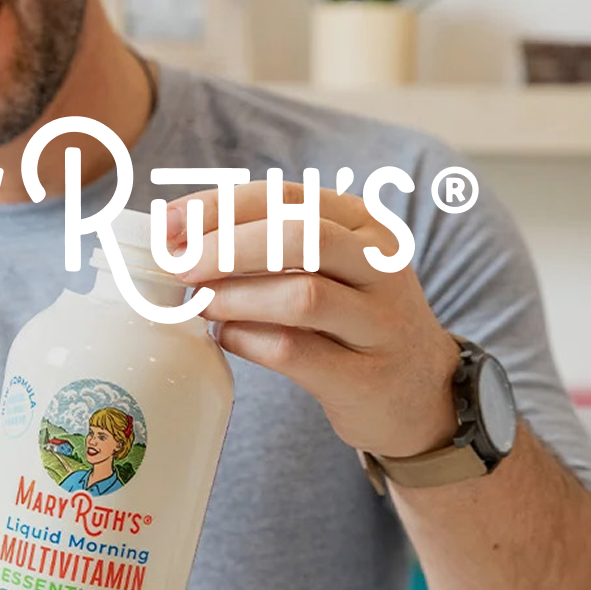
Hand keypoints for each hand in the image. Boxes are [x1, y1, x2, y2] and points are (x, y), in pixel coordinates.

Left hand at [170, 180, 460, 458]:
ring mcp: (381, 323)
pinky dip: (248, 341)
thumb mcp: (327, 267)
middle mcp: (381, 265)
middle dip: (225, 247)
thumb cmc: (352, 319)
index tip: (167, 224)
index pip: (284, 197)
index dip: (219, 207)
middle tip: (178, 265)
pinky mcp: (367, 378)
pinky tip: (226, 337)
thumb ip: (266, 246)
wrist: (422, 393)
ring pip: (301, 295)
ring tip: (199, 304)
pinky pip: (297, 352)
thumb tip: (175, 236)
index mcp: (364, 224)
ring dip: (234, 297)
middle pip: (298, 237)